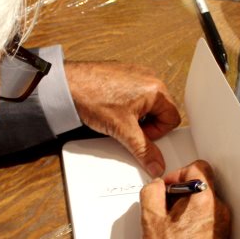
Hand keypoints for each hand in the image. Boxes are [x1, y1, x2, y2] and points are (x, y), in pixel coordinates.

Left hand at [65, 62, 180, 176]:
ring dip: (136, 117)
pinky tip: (112, 111)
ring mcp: (136, 75)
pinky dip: (127, 107)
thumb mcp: (122, 130)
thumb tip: (156, 163)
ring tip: (117, 120)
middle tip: (128, 130)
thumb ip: (143, 150)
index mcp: (156, 89)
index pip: (172, 119)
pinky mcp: (124, 75)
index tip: (140, 137)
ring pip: (147, 105)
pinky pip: (135, 96)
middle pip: (161, 112)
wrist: (67, 84)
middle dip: (146, 125)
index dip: (157, 133)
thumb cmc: (92, 96)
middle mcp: (149, 78)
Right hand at [139, 160, 230, 238]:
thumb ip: (151, 191)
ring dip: (187, 207)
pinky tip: (180, 235)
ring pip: (204, 202)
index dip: (177, 173)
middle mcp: (219, 209)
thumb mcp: (150, 218)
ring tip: (171, 226)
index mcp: (204, 199)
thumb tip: (157, 185)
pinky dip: (194, 220)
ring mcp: (223, 224)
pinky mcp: (222, 236)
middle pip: (201, 185)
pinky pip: (208, 218)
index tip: (167, 188)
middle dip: (180, 193)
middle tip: (165, 209)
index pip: (198, 167)